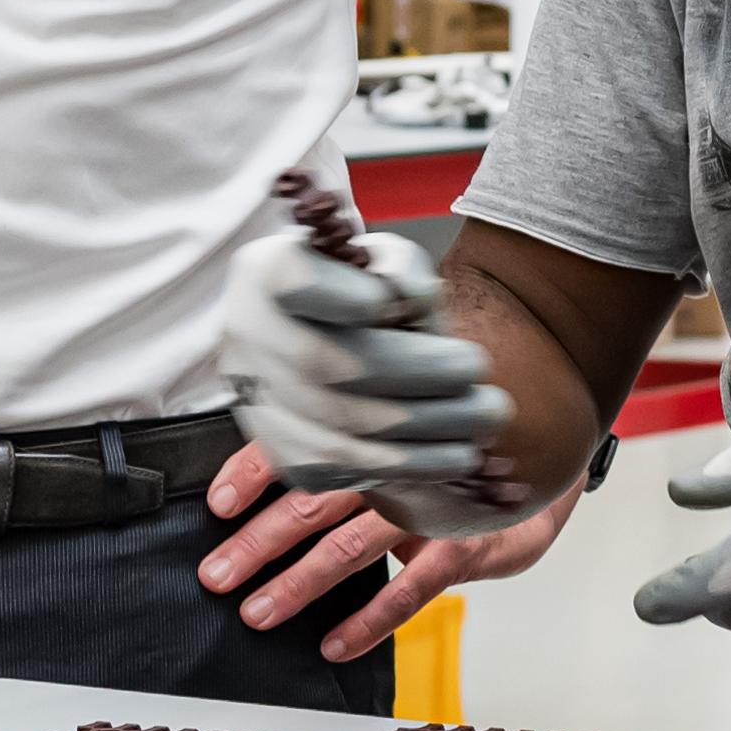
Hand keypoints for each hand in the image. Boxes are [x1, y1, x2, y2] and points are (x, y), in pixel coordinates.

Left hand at [202, 441, 585, 660]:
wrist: (542, 471)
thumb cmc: (455, 465)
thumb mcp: (401, 451)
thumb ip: (347, 460)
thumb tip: (270, 483)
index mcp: (371, 438)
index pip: (303, 447)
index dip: (254, 472)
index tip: (215, 503)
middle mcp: (394, 468)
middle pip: (311, 501)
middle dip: (257, 542)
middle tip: (216, 575)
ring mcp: (428, 507)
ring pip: (349, 546)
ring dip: (298, 583)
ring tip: (257, 612)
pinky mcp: (461, 546)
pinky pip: (407, 591)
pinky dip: (368, 621)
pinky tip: (333, 645)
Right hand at [215, 228, 528, 533]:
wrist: (318, 344)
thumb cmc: (360, 293)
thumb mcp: (382, 260)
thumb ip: (402, 267)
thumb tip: (414, 299)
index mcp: (266, 274)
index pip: (292, 281)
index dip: (343, 296)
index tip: (389, 303)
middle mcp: (248, 340)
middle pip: (328, 363)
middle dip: (416, 373)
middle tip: (479, 372)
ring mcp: (259, 404)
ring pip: (339, 429)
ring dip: (423, 431)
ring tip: (482, 421)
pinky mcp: (284, 456)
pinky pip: (344, 470)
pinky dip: (406, 468)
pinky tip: (451, 457)